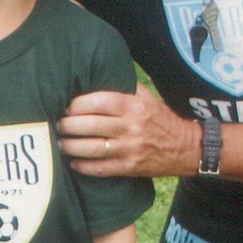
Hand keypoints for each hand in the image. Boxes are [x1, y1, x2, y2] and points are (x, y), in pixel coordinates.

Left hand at [57, 84, 197, 177]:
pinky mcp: (128, 167)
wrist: (184, 148)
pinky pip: (99, 168)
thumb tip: (96, 74)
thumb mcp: (146, 98)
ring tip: (61, 142)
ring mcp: (129, 149)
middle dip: (68, 125)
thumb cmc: (160, 119)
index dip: (77, 104)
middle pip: (89, 125)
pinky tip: (74, 162)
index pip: (98, 102)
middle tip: (59, 124)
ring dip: (70, 146)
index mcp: (133, 106)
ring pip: (90, 148)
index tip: (67, 106)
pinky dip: (82, 166)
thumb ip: (124, 87)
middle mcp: (130, 127)